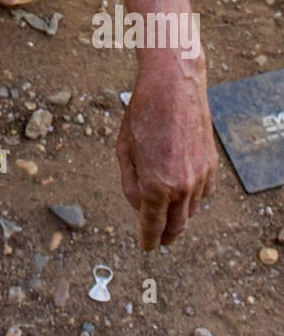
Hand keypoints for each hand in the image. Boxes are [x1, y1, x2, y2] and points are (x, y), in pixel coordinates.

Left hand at [116, 65, 216, 248]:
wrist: (173, 87)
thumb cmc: (142, 114)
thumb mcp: (124, 150)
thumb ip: (130, 183)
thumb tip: (138, 206)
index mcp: (155, 185)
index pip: (153, 225)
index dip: (148, 240)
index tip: (146, 247)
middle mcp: (181, 186)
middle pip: (176, 226)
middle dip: (166, 237)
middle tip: (159, 240)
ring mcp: (200, 177)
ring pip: (191, 211)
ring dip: (179, 217)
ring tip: (168, 216)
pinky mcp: (211, 165)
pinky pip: (203, 194)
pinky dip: (193, 199)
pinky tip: (183, 194)